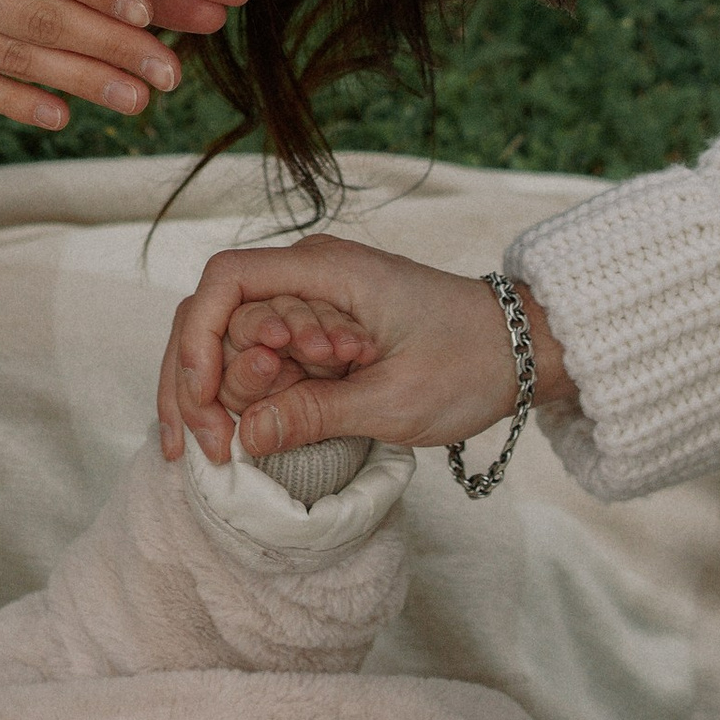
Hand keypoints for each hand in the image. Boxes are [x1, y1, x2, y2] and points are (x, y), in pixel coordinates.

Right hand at [154, 236, 571, 462]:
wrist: (522, 349)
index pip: (227, 281)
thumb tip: (246, 436)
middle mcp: (308, 276)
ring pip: (231, 340)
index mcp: (326, 270)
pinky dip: (244, 396)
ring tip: (221, 449)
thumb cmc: (470, 361)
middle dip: (197, 380)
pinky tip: (237, 438)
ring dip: (219, 393)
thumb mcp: (396, 399)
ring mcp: (310, 303)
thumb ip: (317, 413)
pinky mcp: (316, 332)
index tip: (204, 399)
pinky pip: (261, 357)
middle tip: (201, 448)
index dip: (198, 338)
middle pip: (216, 314)